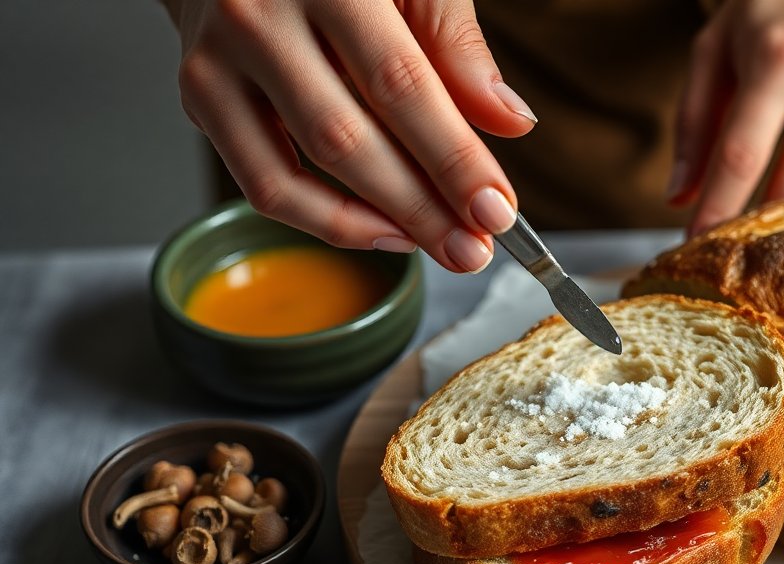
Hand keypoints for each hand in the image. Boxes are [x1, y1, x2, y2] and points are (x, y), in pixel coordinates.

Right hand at [163, 0, 537, 272]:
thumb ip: (457, 46)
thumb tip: (512, 122)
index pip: (399, 84)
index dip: (452, 157)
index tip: (497, 209)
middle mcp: (257, 15)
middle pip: (345, 139)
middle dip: (421, 208)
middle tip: (475, 249)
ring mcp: (217, 59)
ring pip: (295, 173)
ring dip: (376, 226)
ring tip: (439, 247)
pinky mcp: (199, 95)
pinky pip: (262, 183)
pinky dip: (326, 220)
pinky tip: (384, 230)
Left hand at [669, 0, 783, 234]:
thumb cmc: (775, 12)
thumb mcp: (718, 48)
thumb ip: (694, 122)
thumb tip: (677, 199)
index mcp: (780, 60)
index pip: (742, 156)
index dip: (717, 210)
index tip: (694, 248)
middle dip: (753, 234)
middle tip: (724, 260)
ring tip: (758, 254)